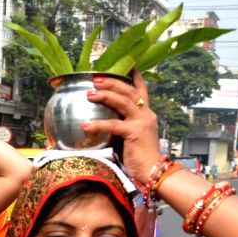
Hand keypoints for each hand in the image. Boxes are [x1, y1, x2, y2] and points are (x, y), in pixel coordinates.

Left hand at [80, 69, 161, 184]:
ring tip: (90, 93)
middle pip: (129, 91)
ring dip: (105, 95)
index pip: (141, 90)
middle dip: (113, 82)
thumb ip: (120, 128)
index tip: (128, 64)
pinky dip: (98, 124)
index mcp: (146, 114)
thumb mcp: (130, 138)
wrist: (153, 172)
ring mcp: (142, 122)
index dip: (135, 76)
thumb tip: (101, 124)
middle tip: (96, 78)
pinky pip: (113, 125)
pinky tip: (84, 125)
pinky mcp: (135, 132)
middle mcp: (146, 114)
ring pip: (123, 101)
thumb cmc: (139, 159)